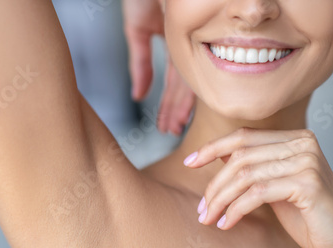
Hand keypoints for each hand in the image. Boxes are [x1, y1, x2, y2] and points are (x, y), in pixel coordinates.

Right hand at [122, 0, 194, 135]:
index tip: (168, 127)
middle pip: (184, 86)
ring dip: (179, 107)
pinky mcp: (195, 35)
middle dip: (176, 111)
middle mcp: (189, 48)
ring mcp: (194, 43)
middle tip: (173, 133)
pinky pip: (193, 64)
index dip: (171, 105)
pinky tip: (181, 107)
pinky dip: (185, 89)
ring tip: (174, 128)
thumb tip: (138, 96)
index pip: (176, 82)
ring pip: (190, 80)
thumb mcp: (137, 29)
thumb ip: (140, 63)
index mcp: (177, 46)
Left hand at [183, 127, 332, 247]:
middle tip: (201, 209)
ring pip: (245, 175)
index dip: (212, 148)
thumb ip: (254, 167)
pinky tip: (226, 224)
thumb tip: (218, 153)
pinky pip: (256, 194)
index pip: (243, 137)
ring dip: (220, 199)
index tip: (190, 162)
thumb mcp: (275, 186)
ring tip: (208, 218)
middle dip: (214, 184)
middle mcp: (303, 143)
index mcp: (295, 139)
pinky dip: (235, 210)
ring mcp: (306, 161)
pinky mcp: (307, 184)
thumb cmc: (309, 218)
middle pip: (240, 156)